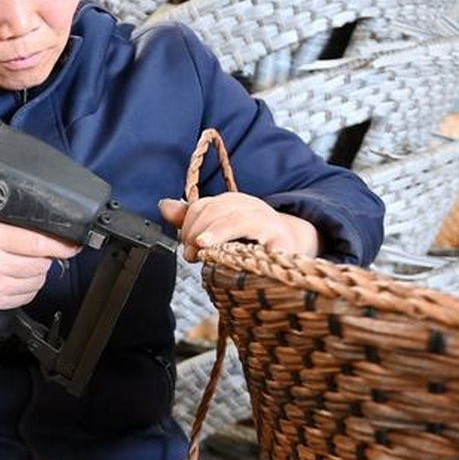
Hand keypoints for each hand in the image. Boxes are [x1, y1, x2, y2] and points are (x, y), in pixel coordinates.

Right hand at [0, 204, 82, 306]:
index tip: (73, 243)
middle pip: (42, 263)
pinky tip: (13, 275)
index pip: (40, 243)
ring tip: (19, 261)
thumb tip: (48, 220)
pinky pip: (25, 296)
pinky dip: (26, 286)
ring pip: (37, 281)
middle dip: (45, 255)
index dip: (62, 244)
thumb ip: (10, 213)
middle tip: (32, 248)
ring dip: (36, 271)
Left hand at [157, 193, 319, 261]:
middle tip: (190, 253)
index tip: (186, 244)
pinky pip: (262, 242)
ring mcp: (269, 223)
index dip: (188, 224)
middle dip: (197, 231)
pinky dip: (246, 248)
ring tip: (201, 247)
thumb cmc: (252, 240)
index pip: (203, 206)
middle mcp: (252, 207)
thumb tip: (164, 206)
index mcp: (235, 202)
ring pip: (237, 219)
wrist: (293, 250)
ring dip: (215, 233)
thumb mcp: (220, 228)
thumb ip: (192, 219)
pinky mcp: (284, 243)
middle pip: (217, 210)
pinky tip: (234, 257)